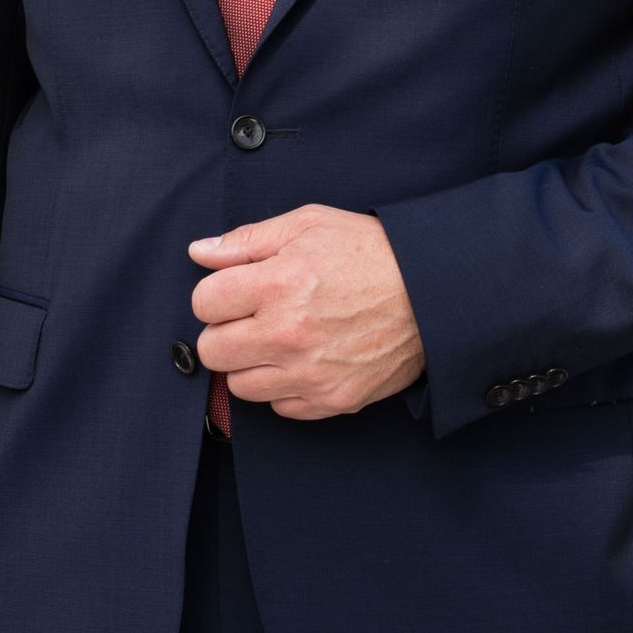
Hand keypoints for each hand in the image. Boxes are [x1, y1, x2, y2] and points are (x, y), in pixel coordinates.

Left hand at [186, 205, 425, 419]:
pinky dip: (284, 388)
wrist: (433, 291)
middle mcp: (288, 334)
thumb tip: (199, 252)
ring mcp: (310, 373)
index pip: (203, 303)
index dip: (216, 293)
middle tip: (251, 317)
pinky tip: (302, 361)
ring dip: (250, 363)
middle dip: (224, 331)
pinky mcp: (333, 400)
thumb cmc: (370, 252)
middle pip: (211, 350)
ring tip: (277, 339)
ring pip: (239, 385)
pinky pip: (279, 408)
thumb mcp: (308, 225)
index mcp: (278, 284)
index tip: (236, 290)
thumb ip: (246, 241)